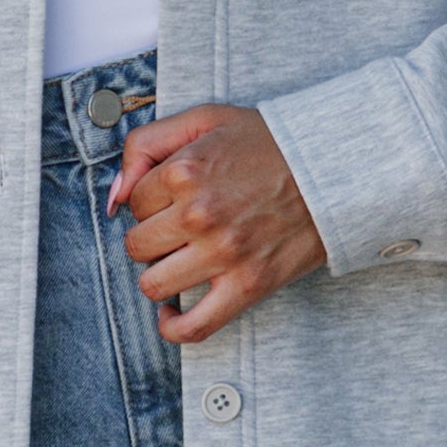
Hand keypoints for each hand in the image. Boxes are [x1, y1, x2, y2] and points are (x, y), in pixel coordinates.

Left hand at [110, 102, 325, 343]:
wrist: (333, 169)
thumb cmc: (271, 143)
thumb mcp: (204, 119)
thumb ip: (146, 144)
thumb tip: (114, 195)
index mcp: (185, 171)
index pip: (134, 202)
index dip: (150, 200)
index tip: (174, 198)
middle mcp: (198, 214)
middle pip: (137, 244)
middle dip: (152, 236)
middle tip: (179, 227)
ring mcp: (222, 253)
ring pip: (153, 283)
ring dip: (161, 274)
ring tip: (181, 260)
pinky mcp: (247, 286)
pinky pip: (194, 326)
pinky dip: (173, 327)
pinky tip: (171, 313)